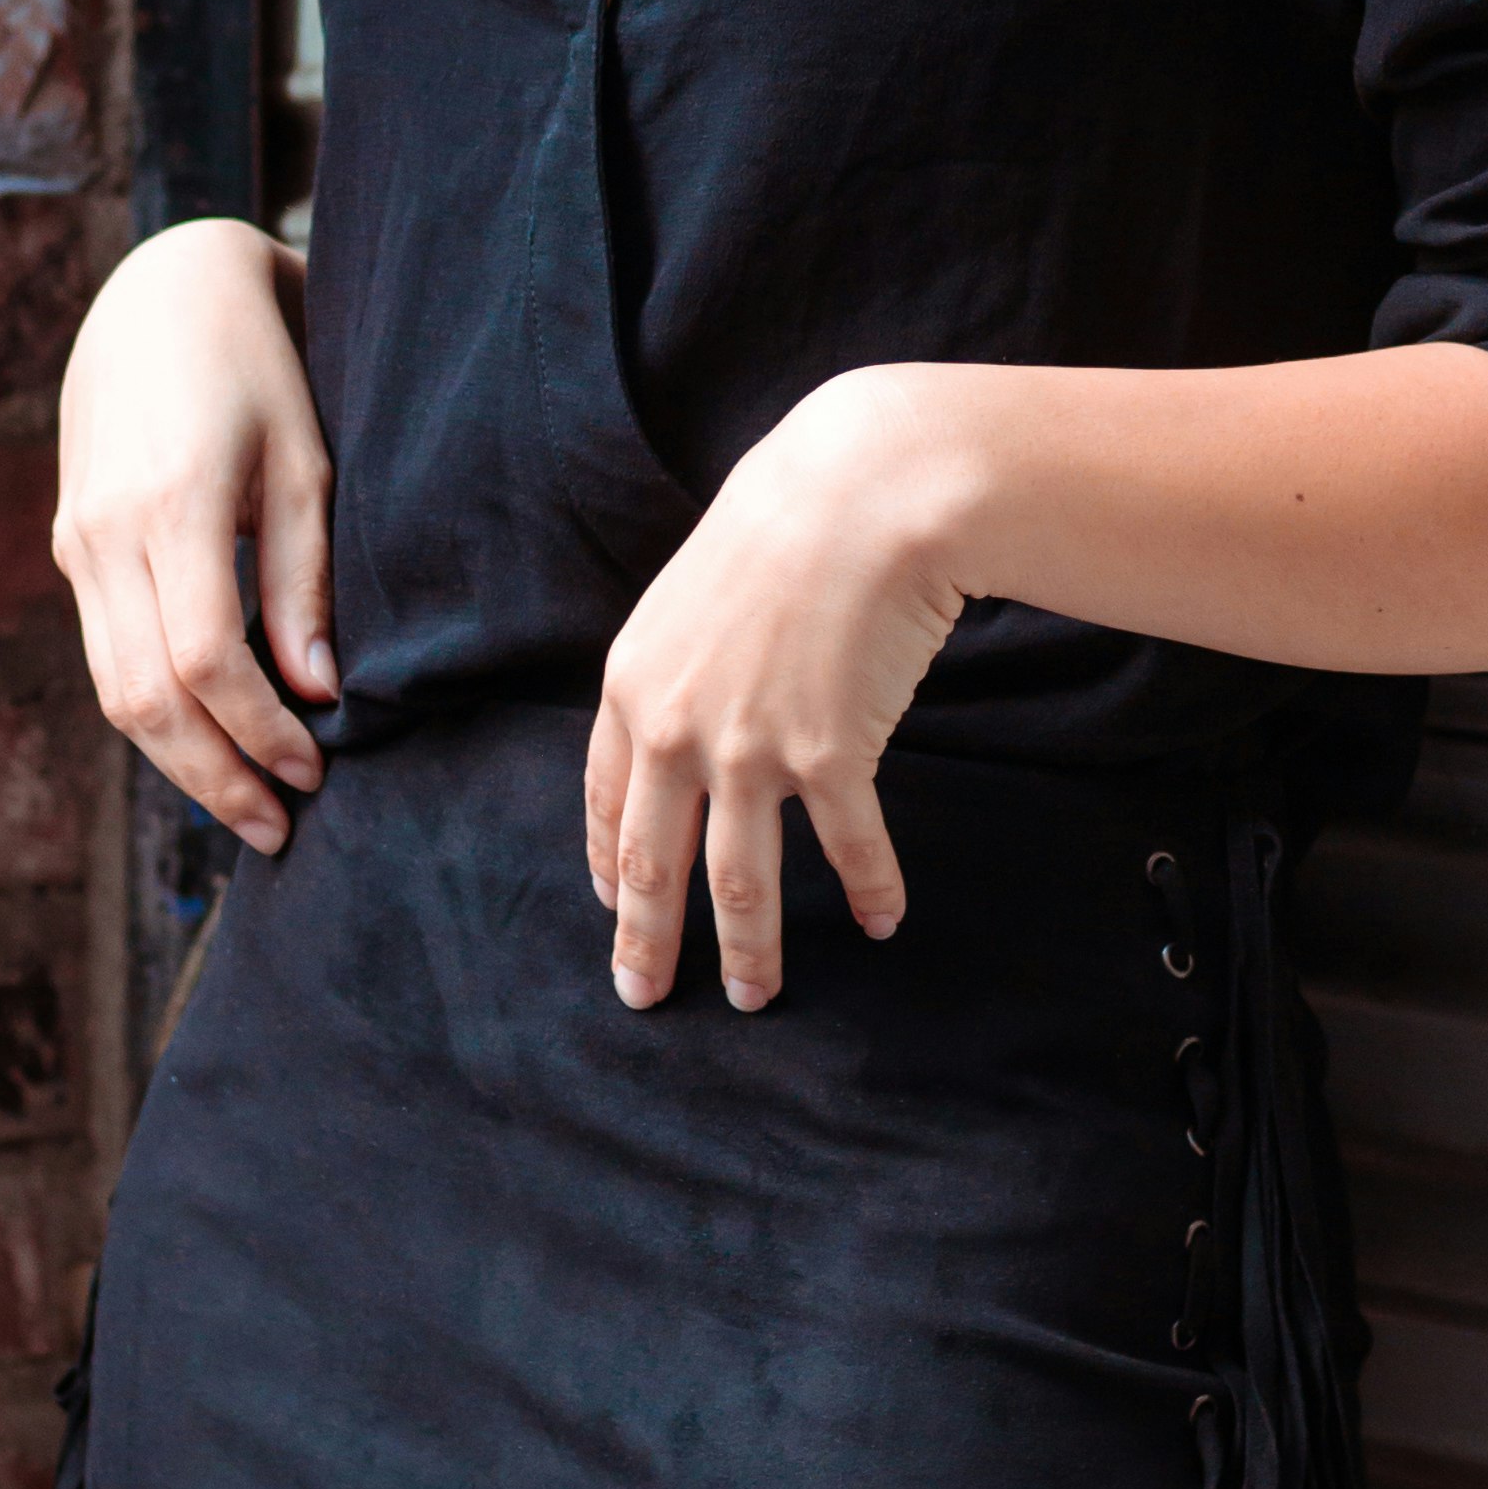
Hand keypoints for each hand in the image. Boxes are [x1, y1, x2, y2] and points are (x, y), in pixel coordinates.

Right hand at [52, 221, 334, 850]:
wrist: (159, 294)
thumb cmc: (256, 368)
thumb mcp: (304, 461)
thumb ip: (305, 578)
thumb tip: (317, 692)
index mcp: (169, 503)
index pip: (201, 661)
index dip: (259, 733)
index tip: (317, 770)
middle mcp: (105, 533)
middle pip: (143, 698)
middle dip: (215, 777)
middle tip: (281, 829)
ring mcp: (76, 543)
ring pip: (112, 690)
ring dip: (179, 762)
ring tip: (251, 804)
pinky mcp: (71, 548)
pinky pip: (105, 656)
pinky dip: (155, 713)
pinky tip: (211, 742)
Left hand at [586, 369, 965, 1013]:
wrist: (862, 492)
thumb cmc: (787, 521)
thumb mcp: (695, 593)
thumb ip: (682, 665)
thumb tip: (694, 713)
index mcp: (633, 685)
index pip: (606, 802)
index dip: (608, 866)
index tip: (616, 910)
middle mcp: (677, 730)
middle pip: (652, 862)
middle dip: (647, 941)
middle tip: (644, 995)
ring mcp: (751, 750)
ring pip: (740, 882)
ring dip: (749, 950)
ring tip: (755, 996)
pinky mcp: (830, 757)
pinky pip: (849, 847)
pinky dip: (870, 890)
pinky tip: (882, 921)